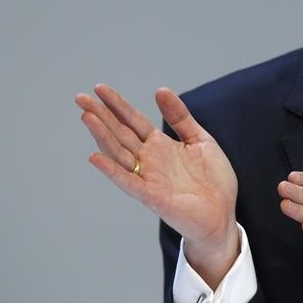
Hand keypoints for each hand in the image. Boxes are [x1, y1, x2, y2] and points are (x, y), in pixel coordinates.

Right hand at [76, 84, 238, 287]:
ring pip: (119, 153)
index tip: (99, 88)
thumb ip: (180, 117)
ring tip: (87, 116)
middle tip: (80, 97)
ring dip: (102, 135)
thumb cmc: (212, 180)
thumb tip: (160, 90)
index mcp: (160, 145)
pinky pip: (128, 181)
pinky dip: (111, 170)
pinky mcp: (152, 196)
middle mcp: (150, 159)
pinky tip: (95, 157)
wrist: (222, 214)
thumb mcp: (200, 140)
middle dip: (101, 115)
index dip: (117, 104)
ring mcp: (148, 177)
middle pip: (120, 133)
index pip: (133, 120)